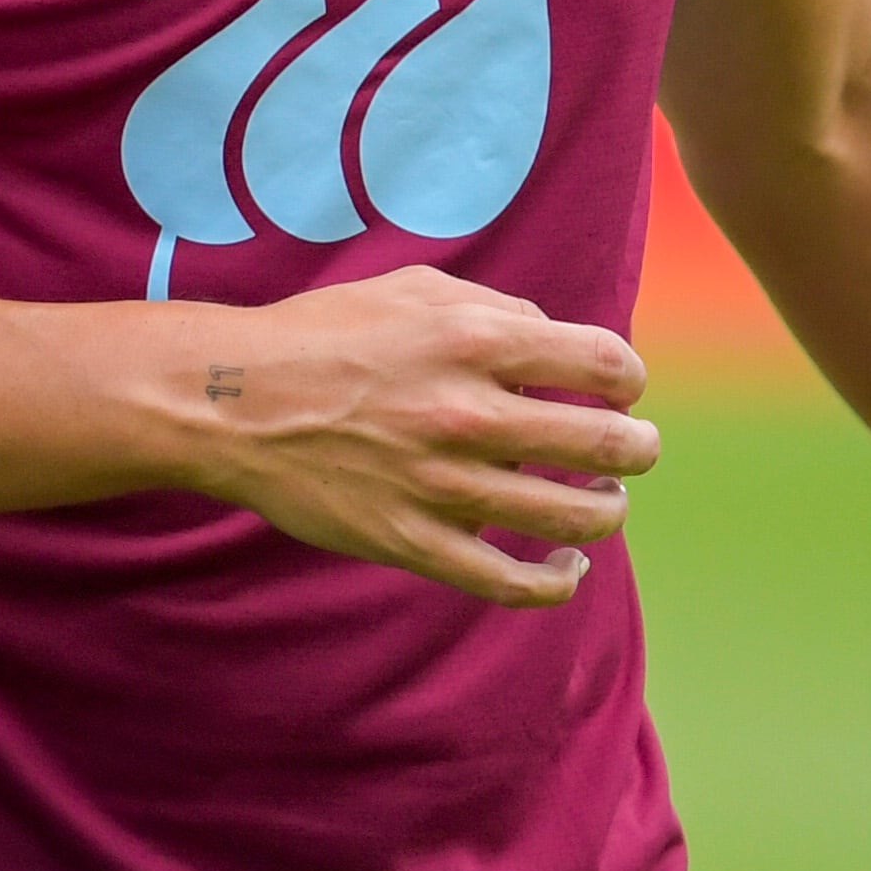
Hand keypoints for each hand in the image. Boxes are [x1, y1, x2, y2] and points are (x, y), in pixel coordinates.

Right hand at [183, 268, 658, 606]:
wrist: (232, 401)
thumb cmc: (323, 335)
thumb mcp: (413, 289)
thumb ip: (494, 307)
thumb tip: (554, 344)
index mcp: (474, 340)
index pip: (603, 363)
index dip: (627, 379)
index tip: (620, 390)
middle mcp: (469, 413)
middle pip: (607, 444)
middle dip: (638, 448)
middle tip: (636, 449)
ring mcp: (443, 485)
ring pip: (573, 516)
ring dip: (608, 510)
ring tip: (605, 502)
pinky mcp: (413, 542)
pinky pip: (510, 581)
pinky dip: (558, 581)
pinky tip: (569, 568)